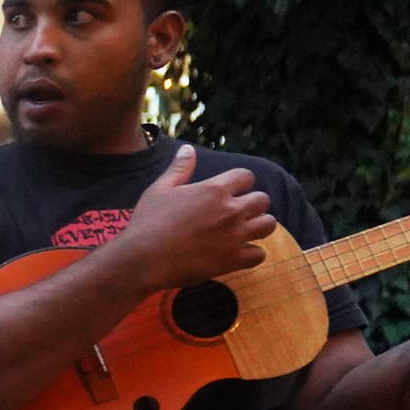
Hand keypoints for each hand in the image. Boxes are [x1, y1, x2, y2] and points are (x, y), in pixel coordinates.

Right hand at [112, 144, 277, 288]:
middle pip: (263, 200)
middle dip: (253, 203)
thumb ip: (179, 169)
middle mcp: (230, 211)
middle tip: (237, 212)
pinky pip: (259, 254)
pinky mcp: (232, 260)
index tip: (231, 191)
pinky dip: (252, 253)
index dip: (240, 182)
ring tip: (244, 230)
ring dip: (258, 226)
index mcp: (214, 190)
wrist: (141, 260)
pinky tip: (239, 252)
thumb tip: (188, 148)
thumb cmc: (147, 223)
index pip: (246, 176)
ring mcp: (234, 236)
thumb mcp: (159, 190)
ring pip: (268, 225)